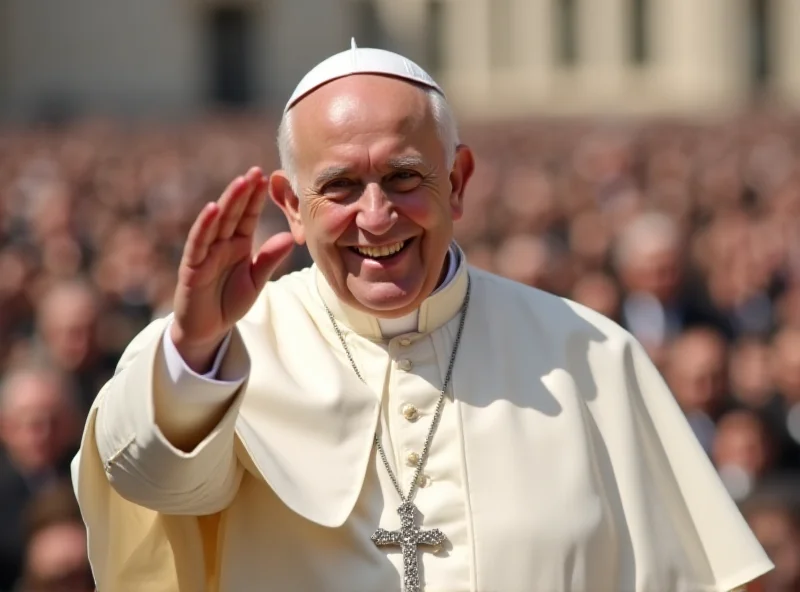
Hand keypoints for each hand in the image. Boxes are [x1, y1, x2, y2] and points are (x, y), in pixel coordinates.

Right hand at [171, 167, 293, 371]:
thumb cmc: (229, 302)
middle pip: (233, 213)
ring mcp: (205, 253)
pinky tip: (212, 209)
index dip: (256, 198)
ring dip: (228, 201)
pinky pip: (198, 243)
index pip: (247, 216)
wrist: (208, 330)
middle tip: (257, 171)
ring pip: (217, 223)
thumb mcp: (256, 281)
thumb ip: (269, 260)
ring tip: (240, 182)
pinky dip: (204, 226)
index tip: (267, 177)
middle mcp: (221, 244)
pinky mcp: (192, 267)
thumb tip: (289, 238)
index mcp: (238, 244)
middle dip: (244, 192)